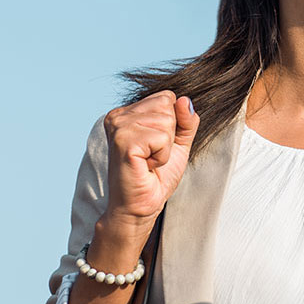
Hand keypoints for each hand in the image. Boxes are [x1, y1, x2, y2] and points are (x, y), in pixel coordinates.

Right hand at [101, 90, 199, 235]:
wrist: (142, 206)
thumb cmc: (156, 176)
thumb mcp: (178, 143)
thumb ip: (185, 120)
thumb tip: (185, 99)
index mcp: (127, 112)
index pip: (166, 96)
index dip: (172, 124)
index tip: (157, 145)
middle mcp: (118, 115)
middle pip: (167, 105)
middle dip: (169, 134)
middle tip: (152, 155)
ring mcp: (118, 127)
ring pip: (166, 120)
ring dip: (165, 147)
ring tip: (149, 161)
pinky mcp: (123, 142)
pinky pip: (161, 138)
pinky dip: (161, 156)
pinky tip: (146, 166)